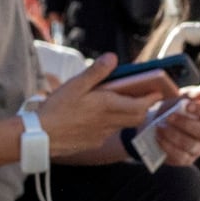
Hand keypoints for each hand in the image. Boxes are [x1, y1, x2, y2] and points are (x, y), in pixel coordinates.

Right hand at [36, 57, 175, 144]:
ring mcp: (102, 134)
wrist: (41, 136)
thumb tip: (113, 58)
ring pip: (124, 124)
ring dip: (128, 114)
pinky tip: (98, 117)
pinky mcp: (93, 142)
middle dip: (145, 107)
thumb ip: (96, 71)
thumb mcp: (75, 85)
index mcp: (107, 105)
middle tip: (146, 96)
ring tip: (122, 103)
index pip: (141, 104)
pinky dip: (111, 123)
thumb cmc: (56, 109)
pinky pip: (109, 132)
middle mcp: (109, 122)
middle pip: (137, 117)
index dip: (152, 97)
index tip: (158, 89)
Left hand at [144, 81, 199, 166]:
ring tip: (160, 127)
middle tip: (169, 117)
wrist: (156, 122)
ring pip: (191, 146)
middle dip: (185, 124)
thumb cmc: (176, 107)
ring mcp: (198, 149)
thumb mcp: (187, 96)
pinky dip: (168, 147)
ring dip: (174, 136)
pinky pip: (180, 157)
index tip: (187, 104)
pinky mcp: (185, 159)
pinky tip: (158, 138)